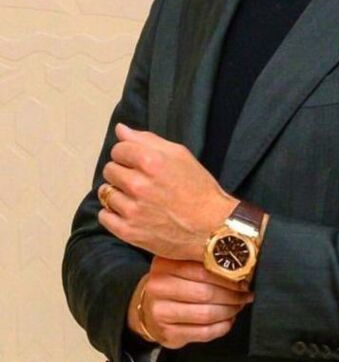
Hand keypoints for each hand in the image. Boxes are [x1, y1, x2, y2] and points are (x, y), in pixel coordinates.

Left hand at [97, 122, 236, 259]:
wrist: (212, 227)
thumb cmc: (199, 188)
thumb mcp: (180, 155)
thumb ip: (147, 140)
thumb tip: (120, 129)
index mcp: (151, 161)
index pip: (118, 149)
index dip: (127, 153)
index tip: (137, 161)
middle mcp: (138, 185)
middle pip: (109, 170)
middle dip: (122, 171)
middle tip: (139, 179)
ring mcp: (132, 210)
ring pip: (106, 193)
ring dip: (118, 192)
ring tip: (136, 197)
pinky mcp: (129, 232)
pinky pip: (104, 217)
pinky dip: (113, 213)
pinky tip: (129, 211)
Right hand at [128, 256, 254, 349]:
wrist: (147, 308)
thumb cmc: (172, 283)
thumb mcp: (180, 265)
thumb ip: (202, 262)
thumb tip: (239, 265)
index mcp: (164, 265)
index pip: (203, 270)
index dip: (228, 275)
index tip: (244, 277)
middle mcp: (158, 288)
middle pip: (206, 293)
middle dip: (232, 295)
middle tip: (245, 293)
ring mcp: (161, 313)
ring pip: (206, 314)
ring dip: (229, 311)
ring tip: (239, 305)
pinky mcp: (168, 335)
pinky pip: (203, 333)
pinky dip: (222, 327)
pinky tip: (228, 320)